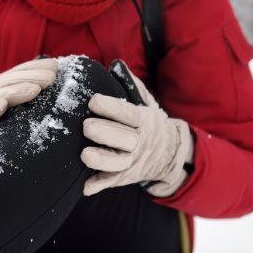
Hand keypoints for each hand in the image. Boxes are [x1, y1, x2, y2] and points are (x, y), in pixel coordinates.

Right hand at [0, 58, 57, 164]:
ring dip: (16, 91)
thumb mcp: (9, 108)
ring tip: (36, 90)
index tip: (54, 66)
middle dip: (30, 77)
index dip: (33, 67)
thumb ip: (22, 97)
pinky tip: (3, 104)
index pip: (14, 73)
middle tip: (51, 78)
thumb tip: (51, 84)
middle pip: (6, 81)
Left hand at [80, 62, 193, 196]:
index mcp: (144, 121)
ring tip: (84, 155)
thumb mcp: (146, 103)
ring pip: (118, 163)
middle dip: (105, 133)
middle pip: (124, 139)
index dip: (112, 108)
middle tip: (86, 126)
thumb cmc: (148, 123)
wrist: (167, 153)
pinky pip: (111, 182)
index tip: (93, 100)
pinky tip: (85, 187)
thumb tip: (116, 65)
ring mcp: (132, 162)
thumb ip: (131, 86)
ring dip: (101, 160)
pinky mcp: (123, 177)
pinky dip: (98, 185)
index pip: (129, 114)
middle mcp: (139, 143)